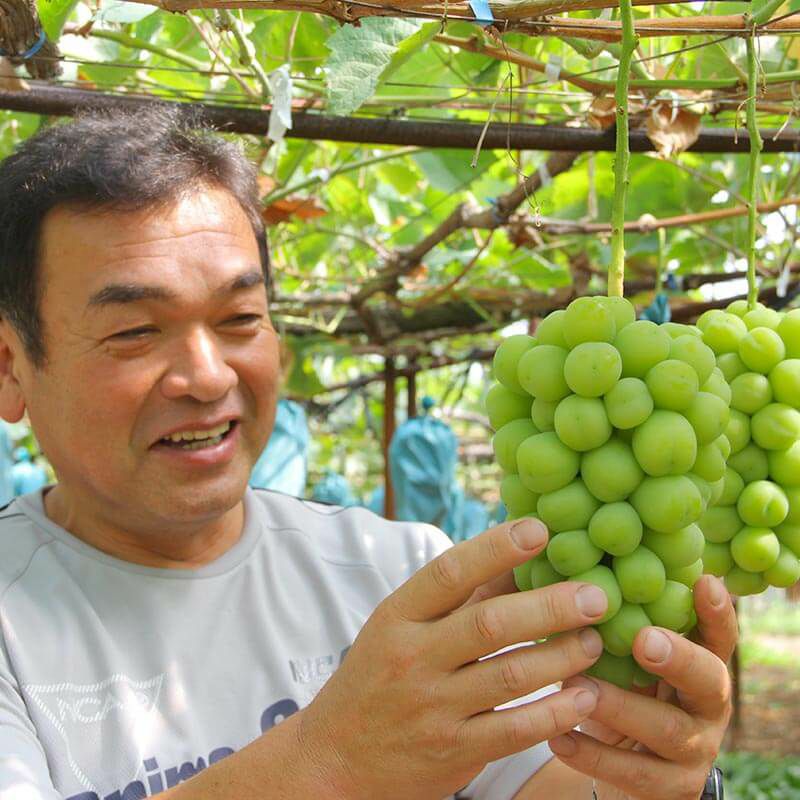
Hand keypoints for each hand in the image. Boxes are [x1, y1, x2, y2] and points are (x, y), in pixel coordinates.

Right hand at [298, 518, 609, 799]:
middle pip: (491, 624)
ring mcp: (433, 708)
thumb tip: (516, 553)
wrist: (338, 756)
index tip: (539, 530)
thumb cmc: (380, 675)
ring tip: (594, 641)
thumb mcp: (399, 627)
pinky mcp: (453, 752)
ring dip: (562, 656)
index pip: (449, 573)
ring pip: (511, 676)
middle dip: (550, 606)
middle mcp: (413, 658)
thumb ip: (454, 597)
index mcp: (397, 616)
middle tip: (597, 595)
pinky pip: (514, 730)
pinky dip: (554, 713)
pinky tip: (584, 698)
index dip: (495, 548)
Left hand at [547, 575, 736, 799]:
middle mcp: (707, 704)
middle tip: (643, 640)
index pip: (718, 634)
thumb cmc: (620, 687)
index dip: (716, 612)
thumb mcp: (625, 654)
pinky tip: (560, 737)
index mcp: (700, 662)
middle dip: (678, 658)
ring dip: (619, 706)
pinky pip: (636, 775)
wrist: (623, 763)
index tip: (704, 581)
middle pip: (708, 680)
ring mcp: (695, 750)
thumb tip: (568, 570)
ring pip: (667, 730)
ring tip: (578, 686)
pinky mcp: (671, 789)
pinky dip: (594, 755)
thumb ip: (614, 621)